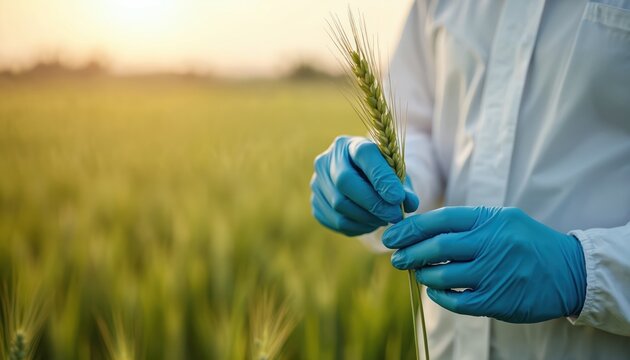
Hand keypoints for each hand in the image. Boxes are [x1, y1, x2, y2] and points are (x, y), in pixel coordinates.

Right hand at [310, 136, 418, 235]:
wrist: (359, 180)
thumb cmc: (382, 175)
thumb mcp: (396, 175)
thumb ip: (405, 187)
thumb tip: (409, 204)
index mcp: (351, 144)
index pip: (364, 155)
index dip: (380, 177)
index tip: (398, 197)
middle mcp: (328, 159)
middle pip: (344, 181)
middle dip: (372, 202)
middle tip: (394, 216)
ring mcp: (317, 181)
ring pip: (339, 205)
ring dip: (366, 218)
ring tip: (384, 219)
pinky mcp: (315, 202)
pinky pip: (335, 220)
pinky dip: (356, 227)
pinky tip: (370, 223)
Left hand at [382, 206, 586, 322]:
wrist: (570, 272)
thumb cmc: (527, 243)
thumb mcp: (503, 220)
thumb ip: (467, 223)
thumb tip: (421, 230)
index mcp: (491, 219)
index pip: (442, 219)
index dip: (412, 228)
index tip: (393, 235)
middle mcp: (492, 244)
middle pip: (438, 247)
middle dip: (410, 252)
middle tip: (396, 257)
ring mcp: (495, 273)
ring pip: (444, 275)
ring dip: (423, 274)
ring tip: (417, 272)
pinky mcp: (497, 300)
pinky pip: (457, 301)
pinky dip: (439, 296)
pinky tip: (433, 291)